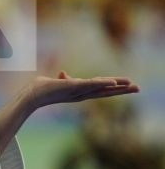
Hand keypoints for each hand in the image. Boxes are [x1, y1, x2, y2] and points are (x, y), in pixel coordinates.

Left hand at [20, 71, 138, 110]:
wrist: (29, 96)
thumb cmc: (41, 90)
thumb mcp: (55, 82)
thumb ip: (64, 79)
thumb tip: (63, 73)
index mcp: (80, 92)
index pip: (101, 89)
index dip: (115, 87)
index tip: (129, 85)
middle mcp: (81, 94)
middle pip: (105, 91)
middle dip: (122, 90)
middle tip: (139, 88)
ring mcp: (78, 92)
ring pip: (101, 89)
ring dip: (117, 87)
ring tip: (132, 86)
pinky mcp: (72, 88)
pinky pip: (89, 85)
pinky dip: (101, 83)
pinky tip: (112, 82)